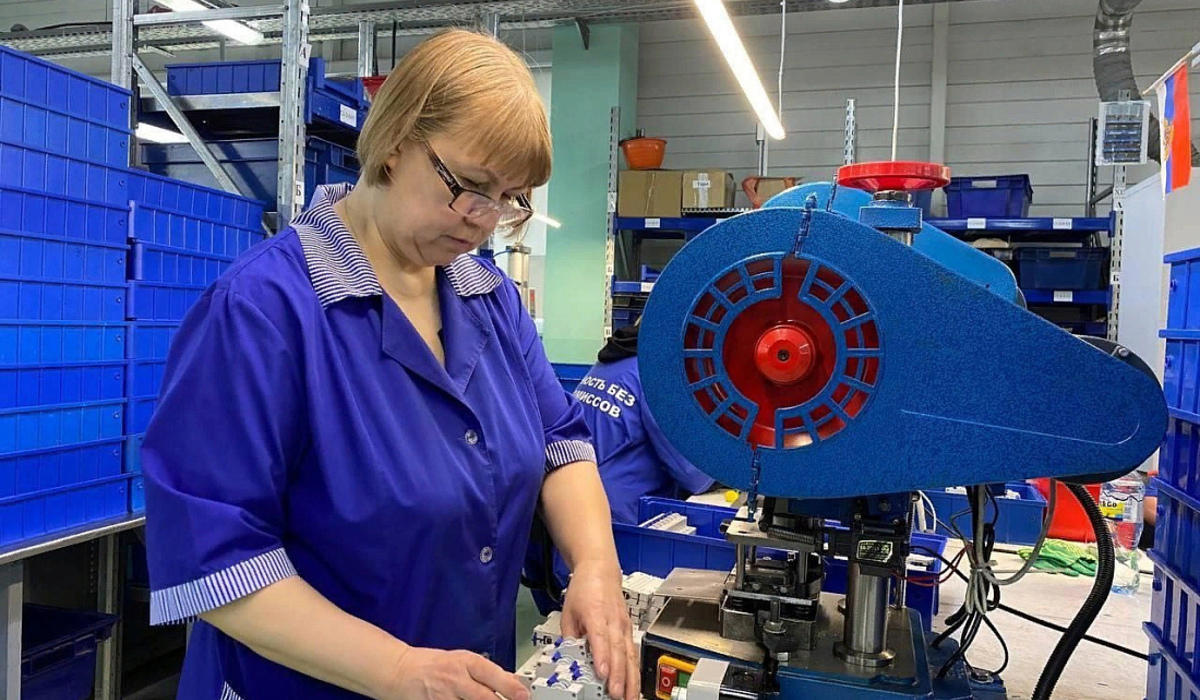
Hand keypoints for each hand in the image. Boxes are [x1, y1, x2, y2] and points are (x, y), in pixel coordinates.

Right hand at [382, 647, 528, 699]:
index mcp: (465, 662)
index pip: (491, 674)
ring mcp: (444, 697)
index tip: (523, 695)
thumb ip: (485, 672)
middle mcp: (455, 679)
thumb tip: (512, 681)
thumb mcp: (461, 659)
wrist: (402, 671)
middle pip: (484, 697)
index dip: (510, 686)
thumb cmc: (434, 664)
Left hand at [560, 561, 639, 699]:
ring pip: (629, 654)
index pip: (600, 638)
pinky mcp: (629, 629)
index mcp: (595, 612)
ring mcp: (623, 625)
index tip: (603, 673)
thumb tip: (570, 657)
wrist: (600, 570)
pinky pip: (633, 652)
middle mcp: (612, 620)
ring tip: (629, 697)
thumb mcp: (568, 611)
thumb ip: (569, 636)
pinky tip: (635, 685)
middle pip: (618, 650)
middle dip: (618, 674)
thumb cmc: (584, 588)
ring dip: (630, 677)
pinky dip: (635, 670)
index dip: (602, 657)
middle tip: (616, 694)